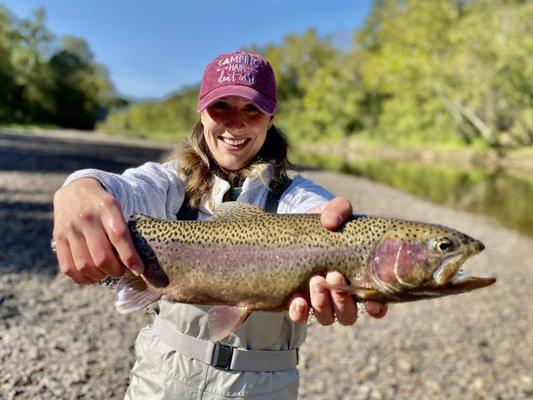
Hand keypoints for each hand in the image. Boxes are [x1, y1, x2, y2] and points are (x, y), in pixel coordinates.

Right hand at [53, 178, 143, 283]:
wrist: (76, 189)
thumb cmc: (104, 205)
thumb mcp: (118, 208)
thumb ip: (125, 230)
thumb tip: (136, 262)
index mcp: (107, 208)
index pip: (120, 237)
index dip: (130, 257)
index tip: (139, 270)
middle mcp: (87, 218)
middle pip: (101, 257)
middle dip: (115, 271)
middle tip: (121, 271)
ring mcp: (70, 228)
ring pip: (84, 265)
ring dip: (99, 276)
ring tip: (106, 273)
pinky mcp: (58, 237)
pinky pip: (68, 267)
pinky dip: (82, 278)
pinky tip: (92, 276)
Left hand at [288, 197, 386, 324]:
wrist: (298, 228)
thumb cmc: (326, 223)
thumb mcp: (334, 212)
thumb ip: (338, 210)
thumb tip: (331, 222)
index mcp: (360, 279)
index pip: (377, 305)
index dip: (377, 308)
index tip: (372, 302)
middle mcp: (343, 297)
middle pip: (348, 314)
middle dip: (342, 299)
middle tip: (334, 274)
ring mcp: (321, 302)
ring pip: (327, 318)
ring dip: (322, 304)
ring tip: (316, 280)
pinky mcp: (299, 302)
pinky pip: (301, 317)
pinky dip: (300, 313)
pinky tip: (297, 300)